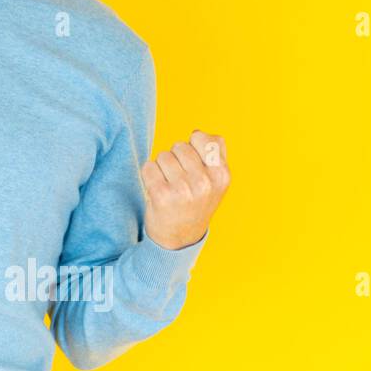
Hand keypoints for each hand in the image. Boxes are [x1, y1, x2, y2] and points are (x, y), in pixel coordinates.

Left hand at [141, 129, 230, 249]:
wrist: (180, 238)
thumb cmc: (197, 202)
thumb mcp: (216, 180)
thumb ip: (214, 153)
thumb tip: (197, 132)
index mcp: (222, 175)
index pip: (203, 138)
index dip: (193, 146)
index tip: (194, 164)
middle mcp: (205, 182)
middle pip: (179, 146)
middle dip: (176, 158)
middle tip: (180, 180)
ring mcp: (183, 189)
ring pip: (162, 155)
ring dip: (162, 167)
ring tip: (170, 186)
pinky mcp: (161, 195)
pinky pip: (148, 167)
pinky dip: (149, 175)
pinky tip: (157, 190)